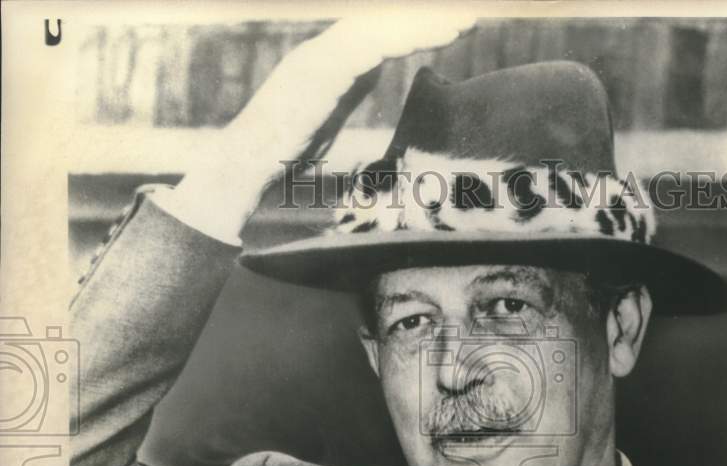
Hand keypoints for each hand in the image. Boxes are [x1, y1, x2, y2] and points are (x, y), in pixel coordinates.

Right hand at [172, 14, 477, 240]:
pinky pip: (366, 48)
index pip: (378, 37)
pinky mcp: (317, 75)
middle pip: (380, 25)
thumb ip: (345, 96)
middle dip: (423, 19)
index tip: (452, 28)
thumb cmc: (277, 159)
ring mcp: (318, 61)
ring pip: (378, 30)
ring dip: (421, 25)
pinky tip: (431, 39)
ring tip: (461, 23)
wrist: (241, 171)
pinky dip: (400, 40)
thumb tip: (373, 79)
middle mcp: (322, 54)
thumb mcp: (321, 123)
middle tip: (468, 16)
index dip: (414, 30)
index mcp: (328, 66)